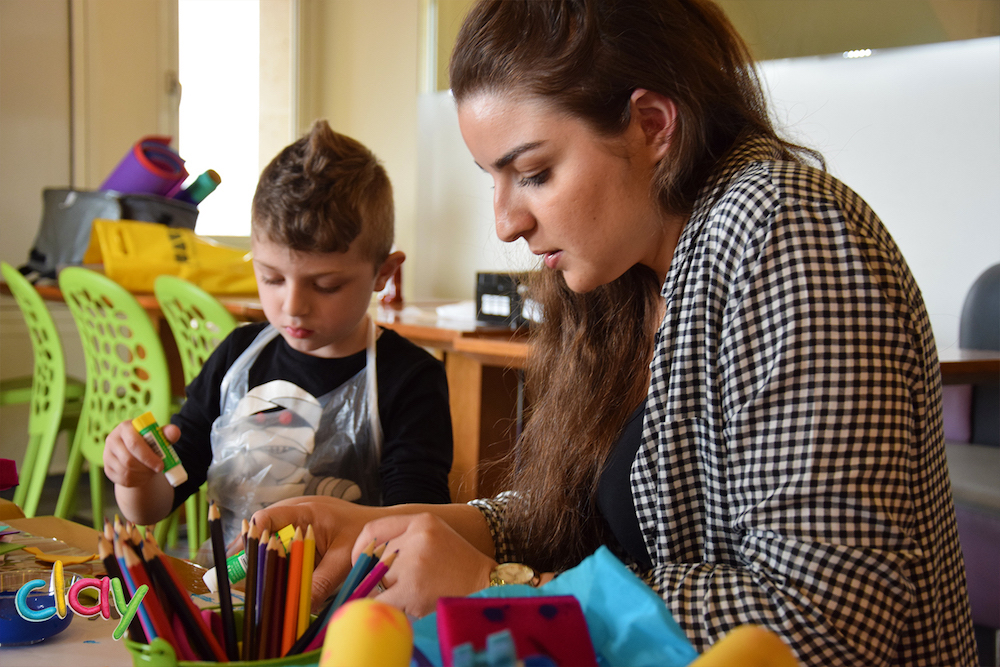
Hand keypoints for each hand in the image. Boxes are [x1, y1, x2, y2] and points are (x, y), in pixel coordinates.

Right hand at [103, 419, 178, 486]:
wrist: (138, 454)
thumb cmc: (150, 442)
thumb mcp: (159, 436)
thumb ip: (167, 433)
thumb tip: (174, 432)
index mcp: (125, 427)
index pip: (134, 443)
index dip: (148, 456)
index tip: (161, 465)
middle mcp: (112, 439)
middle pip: (128, 459)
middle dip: (146, 467)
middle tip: (159, 470)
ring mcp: (107, 455)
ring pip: (125, 472)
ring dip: (143, 475)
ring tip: (152, 471)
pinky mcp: (108, 469)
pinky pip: (122, 480)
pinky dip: (137, 481)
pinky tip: (144, 477)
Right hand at [251, 496, 383, 609]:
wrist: (376, 527)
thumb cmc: (362, 536)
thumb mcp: (342, 561)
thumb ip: (320, 582)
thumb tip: (300, 607)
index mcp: (304, 512)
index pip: (265, 519)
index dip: (252, 541)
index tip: (249, 566)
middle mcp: (292, 511)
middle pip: (258, 532)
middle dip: (250, 557)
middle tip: (241, 584)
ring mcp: (291, 520)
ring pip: (265, 540)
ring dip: (260, 561)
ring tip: (251, 585)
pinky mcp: (295, 531)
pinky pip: (276, 545)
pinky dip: (273, 562)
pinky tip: (270, 581)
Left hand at [356, 513, 496, 617]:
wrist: (484, 585)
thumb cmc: (457, 564)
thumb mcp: (434, 536)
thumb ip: (404, 538)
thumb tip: (365, 557)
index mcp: (421, 521)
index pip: (373, 529)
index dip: (361, 548)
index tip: (361, 561)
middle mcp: (417, 537)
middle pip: (377, 559)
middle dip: (381, 576)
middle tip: (399, 585)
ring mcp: (414, 563)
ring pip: (379, 582)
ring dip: (389, 593)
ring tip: (414, 594)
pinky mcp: (413, 589)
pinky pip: (383, 601)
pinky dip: (388, 608)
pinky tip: (407, 607)